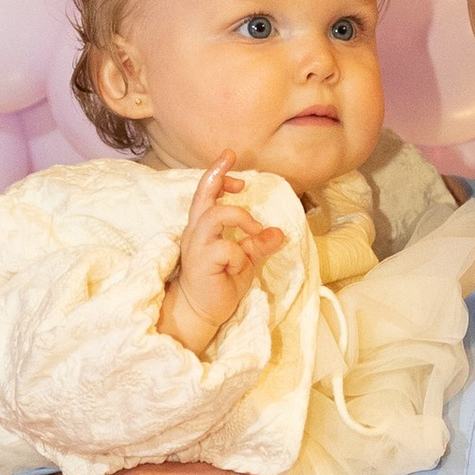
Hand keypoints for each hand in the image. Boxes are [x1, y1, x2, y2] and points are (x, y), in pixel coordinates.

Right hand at [161, 157, 284, 352]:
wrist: (199, 313)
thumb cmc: (218, 285)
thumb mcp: (244, 262)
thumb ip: (257, 245)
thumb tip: (278, 232)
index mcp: (203, 228)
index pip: (206, 193)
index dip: (217, 174)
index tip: (231, 161)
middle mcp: (196, 232)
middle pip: (203, 196)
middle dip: (217, 175)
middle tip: (234, 166)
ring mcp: (197, 246)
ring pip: (215, 215)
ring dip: (241, 218)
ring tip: (254, 231)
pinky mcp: (202, 263)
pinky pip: (225, 248)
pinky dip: (239, 255)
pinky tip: (238, 267)